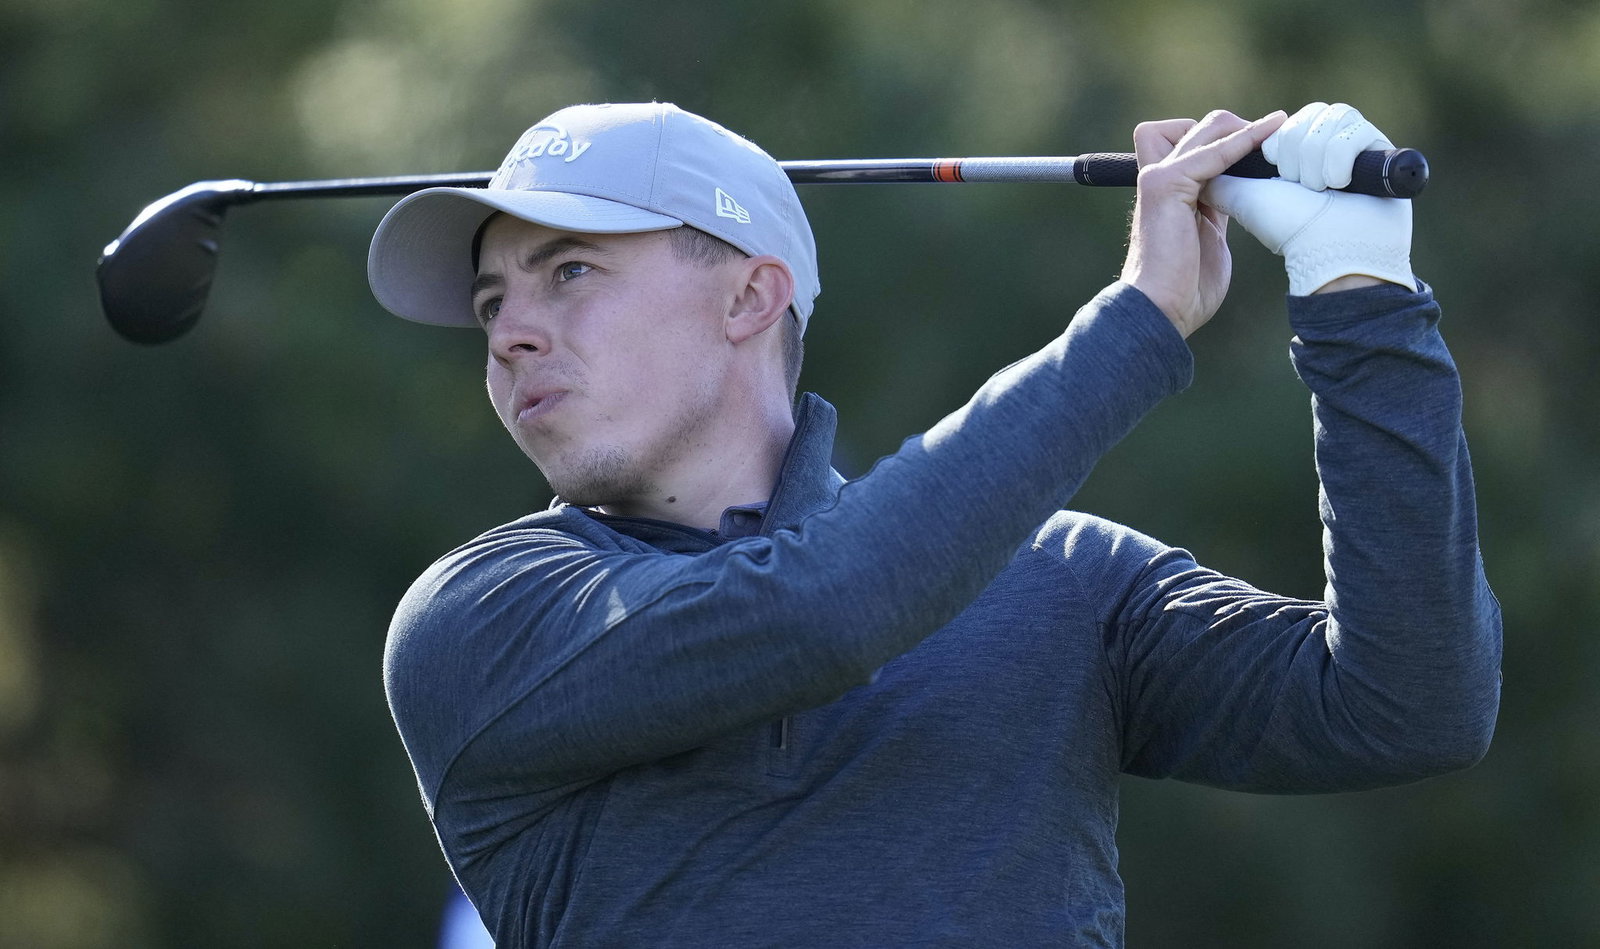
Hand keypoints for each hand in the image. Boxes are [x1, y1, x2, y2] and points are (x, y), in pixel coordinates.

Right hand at [1120, 110, 1286, 337]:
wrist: (1162, 310)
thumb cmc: (1185, 288)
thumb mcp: (1210, 237)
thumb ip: (1218, 209)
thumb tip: (1243, 192)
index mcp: (1171, 191)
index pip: (1196, 144)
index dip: (1228, 142)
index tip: (1267, 151)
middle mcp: (1160, 177)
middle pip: (1199, 127)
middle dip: (1237, 131)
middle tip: (1272, 147)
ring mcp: (1159, 178)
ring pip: (1205, 127)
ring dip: (1242, 130)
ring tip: (1275, 136)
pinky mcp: (1165, 185)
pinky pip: (1213, 152)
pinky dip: (1242, 142)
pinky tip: (1268, 133)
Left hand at [1203, 102, 1416, 295]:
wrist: (1331, 254)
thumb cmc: (1288, 229)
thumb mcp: (1242, 199)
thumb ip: (1218, 173)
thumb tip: (1198, 153)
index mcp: (1295, 155)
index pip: (1284, 120)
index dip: (1271, 141)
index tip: (1271, 171)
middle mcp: (1327, 146)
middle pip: (1307, 113)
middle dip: (1292, 149)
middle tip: (1295, 183)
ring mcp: (1356, 146)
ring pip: (1330, 116)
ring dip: (1315, 155)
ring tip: (1319, 188)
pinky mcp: (1380, 149)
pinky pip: (1355, 127)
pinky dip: (1341, 156)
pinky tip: (1340, 183)